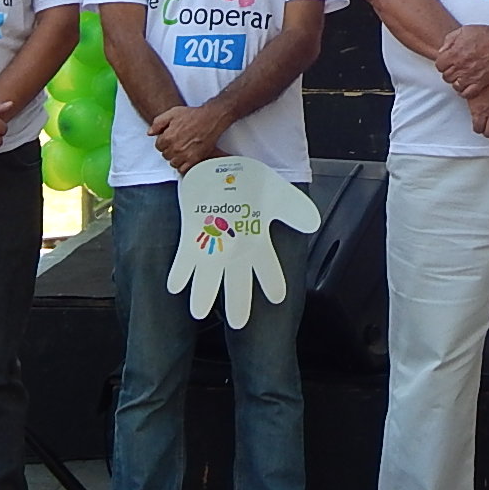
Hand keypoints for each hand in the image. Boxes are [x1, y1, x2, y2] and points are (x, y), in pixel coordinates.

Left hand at [150, 102, 231, 172]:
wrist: (211, 119)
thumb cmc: (194, 115)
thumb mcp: (172, 113)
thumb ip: (158, 123)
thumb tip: (150, 132)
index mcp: (168, 137)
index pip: (158, 146)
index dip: (163, 141)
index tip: (169, 138)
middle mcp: (175, 148)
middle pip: (165, 155)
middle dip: (169, 149)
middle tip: (176, 142)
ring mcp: (185, 155)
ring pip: (173, 163)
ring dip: (175, 157)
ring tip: (181, 149)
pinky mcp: (194, 159)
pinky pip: (183, 169)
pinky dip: (183, 165)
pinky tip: (185, 157)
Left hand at [165, 160, 323, 326]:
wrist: (220, 166)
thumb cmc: (247, 180)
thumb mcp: (276, 193)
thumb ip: (294, 210)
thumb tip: (313, 222)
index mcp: (256, 241)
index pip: (267, 267)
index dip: (272, 282)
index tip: (278, 297)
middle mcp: (235, 248)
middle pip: (237, 281)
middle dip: (237, 301)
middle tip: (239, 322)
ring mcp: (213, 245)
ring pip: (208, 275)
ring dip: (203, 293)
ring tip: (199, 311)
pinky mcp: (192, 237)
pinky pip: (185, 259)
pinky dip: (180, 272)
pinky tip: (176, 285)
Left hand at [435, 23, 488, 97]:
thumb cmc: (485, 35)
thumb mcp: (464, 30)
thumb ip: (449, 40)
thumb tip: (442, 51)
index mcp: (454, 54)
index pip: (439, 65)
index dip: (442, 63)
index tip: (447, 62)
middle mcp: (461, 67)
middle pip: (446, 76)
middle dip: (449, 72)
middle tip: (454, 69)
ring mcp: (470, 76)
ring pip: (455, 86)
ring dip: (456, 82)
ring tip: (460, 77)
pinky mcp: (481, 82)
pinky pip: (467, 93)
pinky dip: (464, 92)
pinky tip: (466, 86)